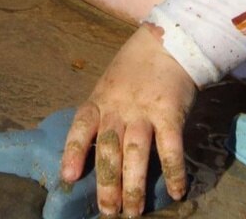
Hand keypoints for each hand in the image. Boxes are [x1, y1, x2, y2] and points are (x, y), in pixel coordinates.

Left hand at [61, 24, 196, 216]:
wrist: (168, 42)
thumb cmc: (135, 68)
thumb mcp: (109, 85)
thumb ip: (103, 113)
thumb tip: (92, 150)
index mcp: (100, 100)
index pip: (81, 126)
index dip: (73, 151)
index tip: (68, 176)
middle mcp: (119, 108)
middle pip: (109, 149)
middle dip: (107, 183)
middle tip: (108, 212)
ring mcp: (144, 111)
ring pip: (135, 153)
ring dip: (134, 186)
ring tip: (133, 211)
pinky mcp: (170, 114)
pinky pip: (171, 147)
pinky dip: (174, 171)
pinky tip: (177, 191)